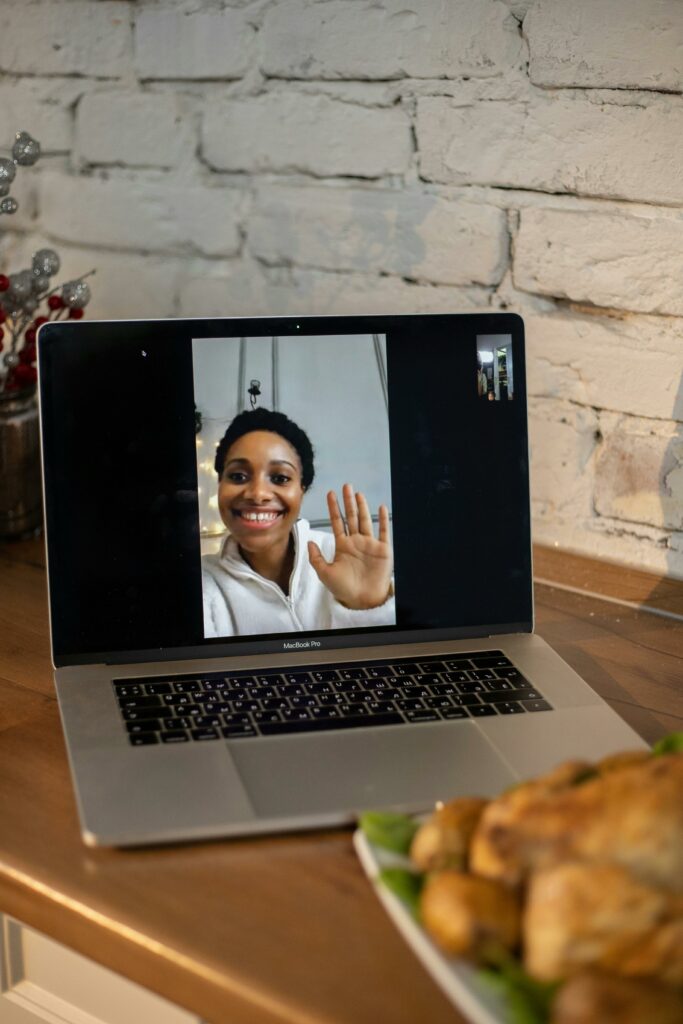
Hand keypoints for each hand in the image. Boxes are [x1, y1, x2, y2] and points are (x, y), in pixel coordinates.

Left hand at [308, 484, 392, 609]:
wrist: (362, 601)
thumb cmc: (344, 589)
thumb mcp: (325, 573)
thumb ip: (316, 558)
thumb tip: (309, 542)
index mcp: (342, 546)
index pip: (337, 522)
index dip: (334, 508)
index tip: (330, 493)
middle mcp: (356, 542)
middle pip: (351, 517)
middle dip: (348, 501)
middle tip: (345, 485)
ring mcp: (370, 545)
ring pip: (365, 521)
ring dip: (362, 507)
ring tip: (358, 493)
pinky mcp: (383, 550)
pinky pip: (384, 532)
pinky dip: (382, 520)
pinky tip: (380, 507)